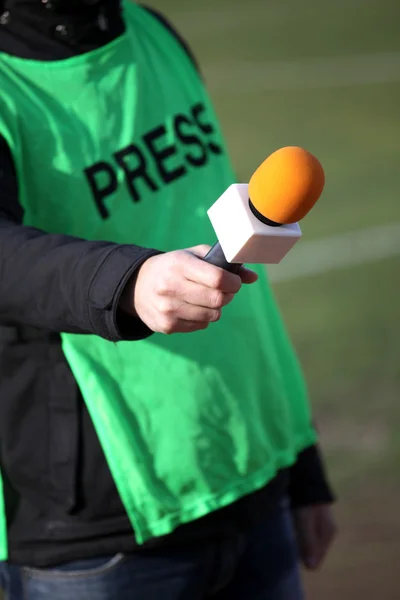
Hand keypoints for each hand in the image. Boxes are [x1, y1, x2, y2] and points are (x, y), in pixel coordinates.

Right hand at [120, 245, 257, 333]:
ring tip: (206, 298)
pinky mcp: (167, 326)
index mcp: (178, 265)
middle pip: (217, 300)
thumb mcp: (193, 256)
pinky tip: (192, 307)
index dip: (233, 282)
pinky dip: (203, 318)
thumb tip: (253, 278)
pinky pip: (200, 326)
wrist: (137, 286)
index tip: (235, 282)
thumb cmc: (173, 267)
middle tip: (225, 291)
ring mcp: (167, 309)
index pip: (217, 278)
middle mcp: (170, 287)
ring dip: (216, 308)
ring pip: (212, 315)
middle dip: (228, 296)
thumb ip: (223, 263)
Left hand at [292, 504, 336, 570]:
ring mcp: (322, 518)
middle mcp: (328, 527)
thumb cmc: (307, 502)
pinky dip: (301, 530)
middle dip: (305, 550)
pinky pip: (307, 527)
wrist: (306, 476)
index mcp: (329, 532)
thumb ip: (308, 543)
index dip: (307, 559)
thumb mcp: (305, 523)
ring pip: (311, 537)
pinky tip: (293, 528)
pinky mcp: (313, 510)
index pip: (319, 555)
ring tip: (291, 541)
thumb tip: (312, 568)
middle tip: (291, 551)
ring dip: (302, 540)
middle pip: (316, 546)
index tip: (295, 559)